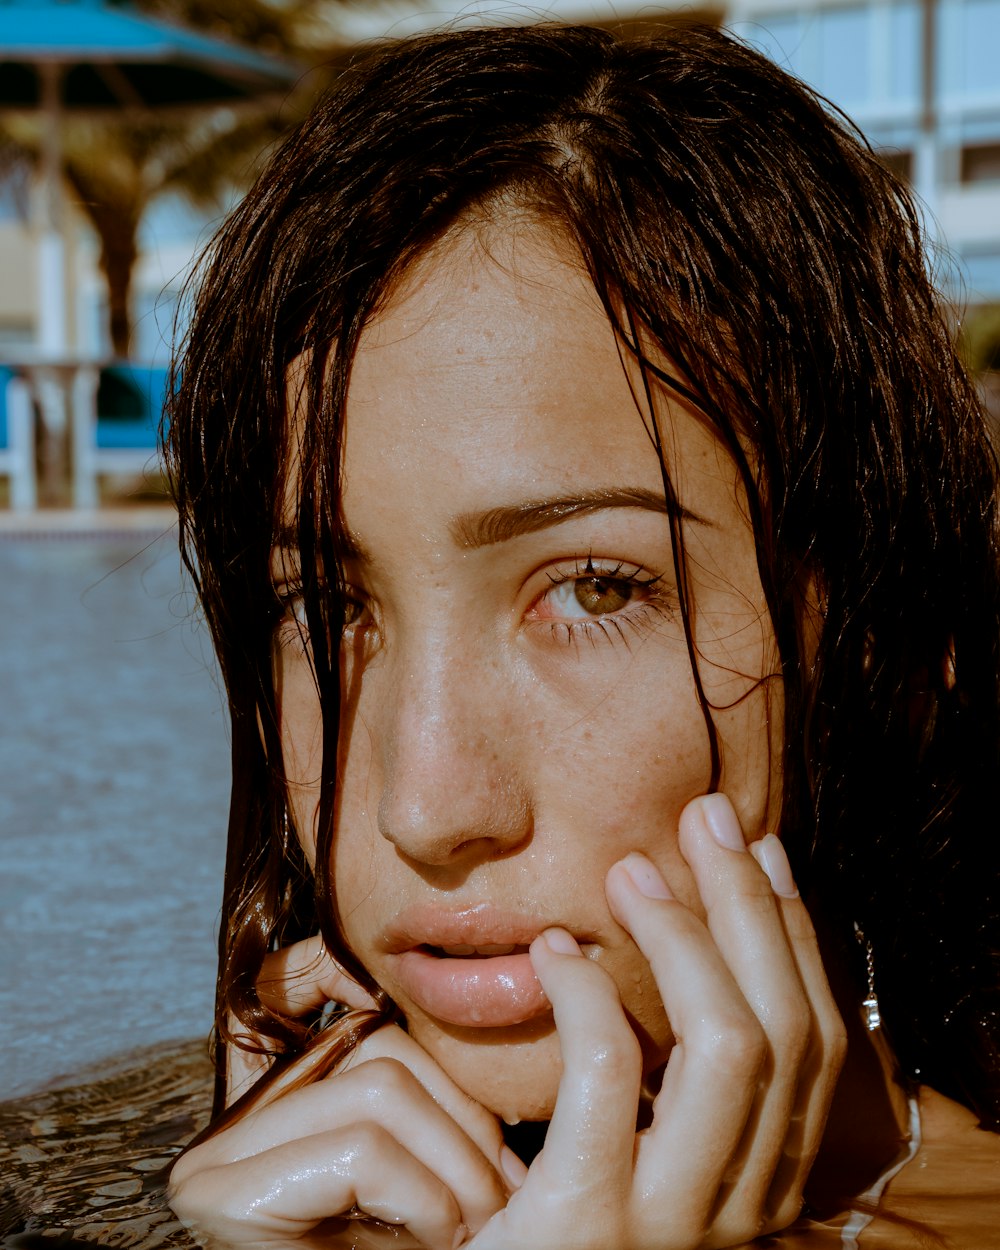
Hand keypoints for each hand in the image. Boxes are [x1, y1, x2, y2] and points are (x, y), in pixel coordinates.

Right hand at [168, 942, 517, 1247]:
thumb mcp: (459, 1162)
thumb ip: (457, 1082)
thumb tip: (542, 968)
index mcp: (309, 1091)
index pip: (399, 1028)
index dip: (465, 1075)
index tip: (505, 1124)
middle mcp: (252, 1110)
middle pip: (397, 1047)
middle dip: (470, 1133)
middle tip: (493, 1215)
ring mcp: (226, 1153)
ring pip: (386, 1082)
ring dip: (455, 1178)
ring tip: (460, 1241)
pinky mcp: (220, 1191)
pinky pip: (365, 1144)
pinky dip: (420, 1202)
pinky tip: (422, 1248)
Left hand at [464, 792, 845, 1248]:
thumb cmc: (548, 1226)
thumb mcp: (639, 1151)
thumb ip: (676, 1080)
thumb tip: (699, 943)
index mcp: (762, 1180)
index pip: (815, 1041)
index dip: (792, 934)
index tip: (759, 851)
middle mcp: (742, 1208)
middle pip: (783, 1028)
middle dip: (750, 907)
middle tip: (707, 820)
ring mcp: (671, 1224)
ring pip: (729, 1045)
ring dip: (686, 937)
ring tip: (633, 871)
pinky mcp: (588, 1223)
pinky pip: (611, 1073)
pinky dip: (589, 992)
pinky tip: (553, 950)